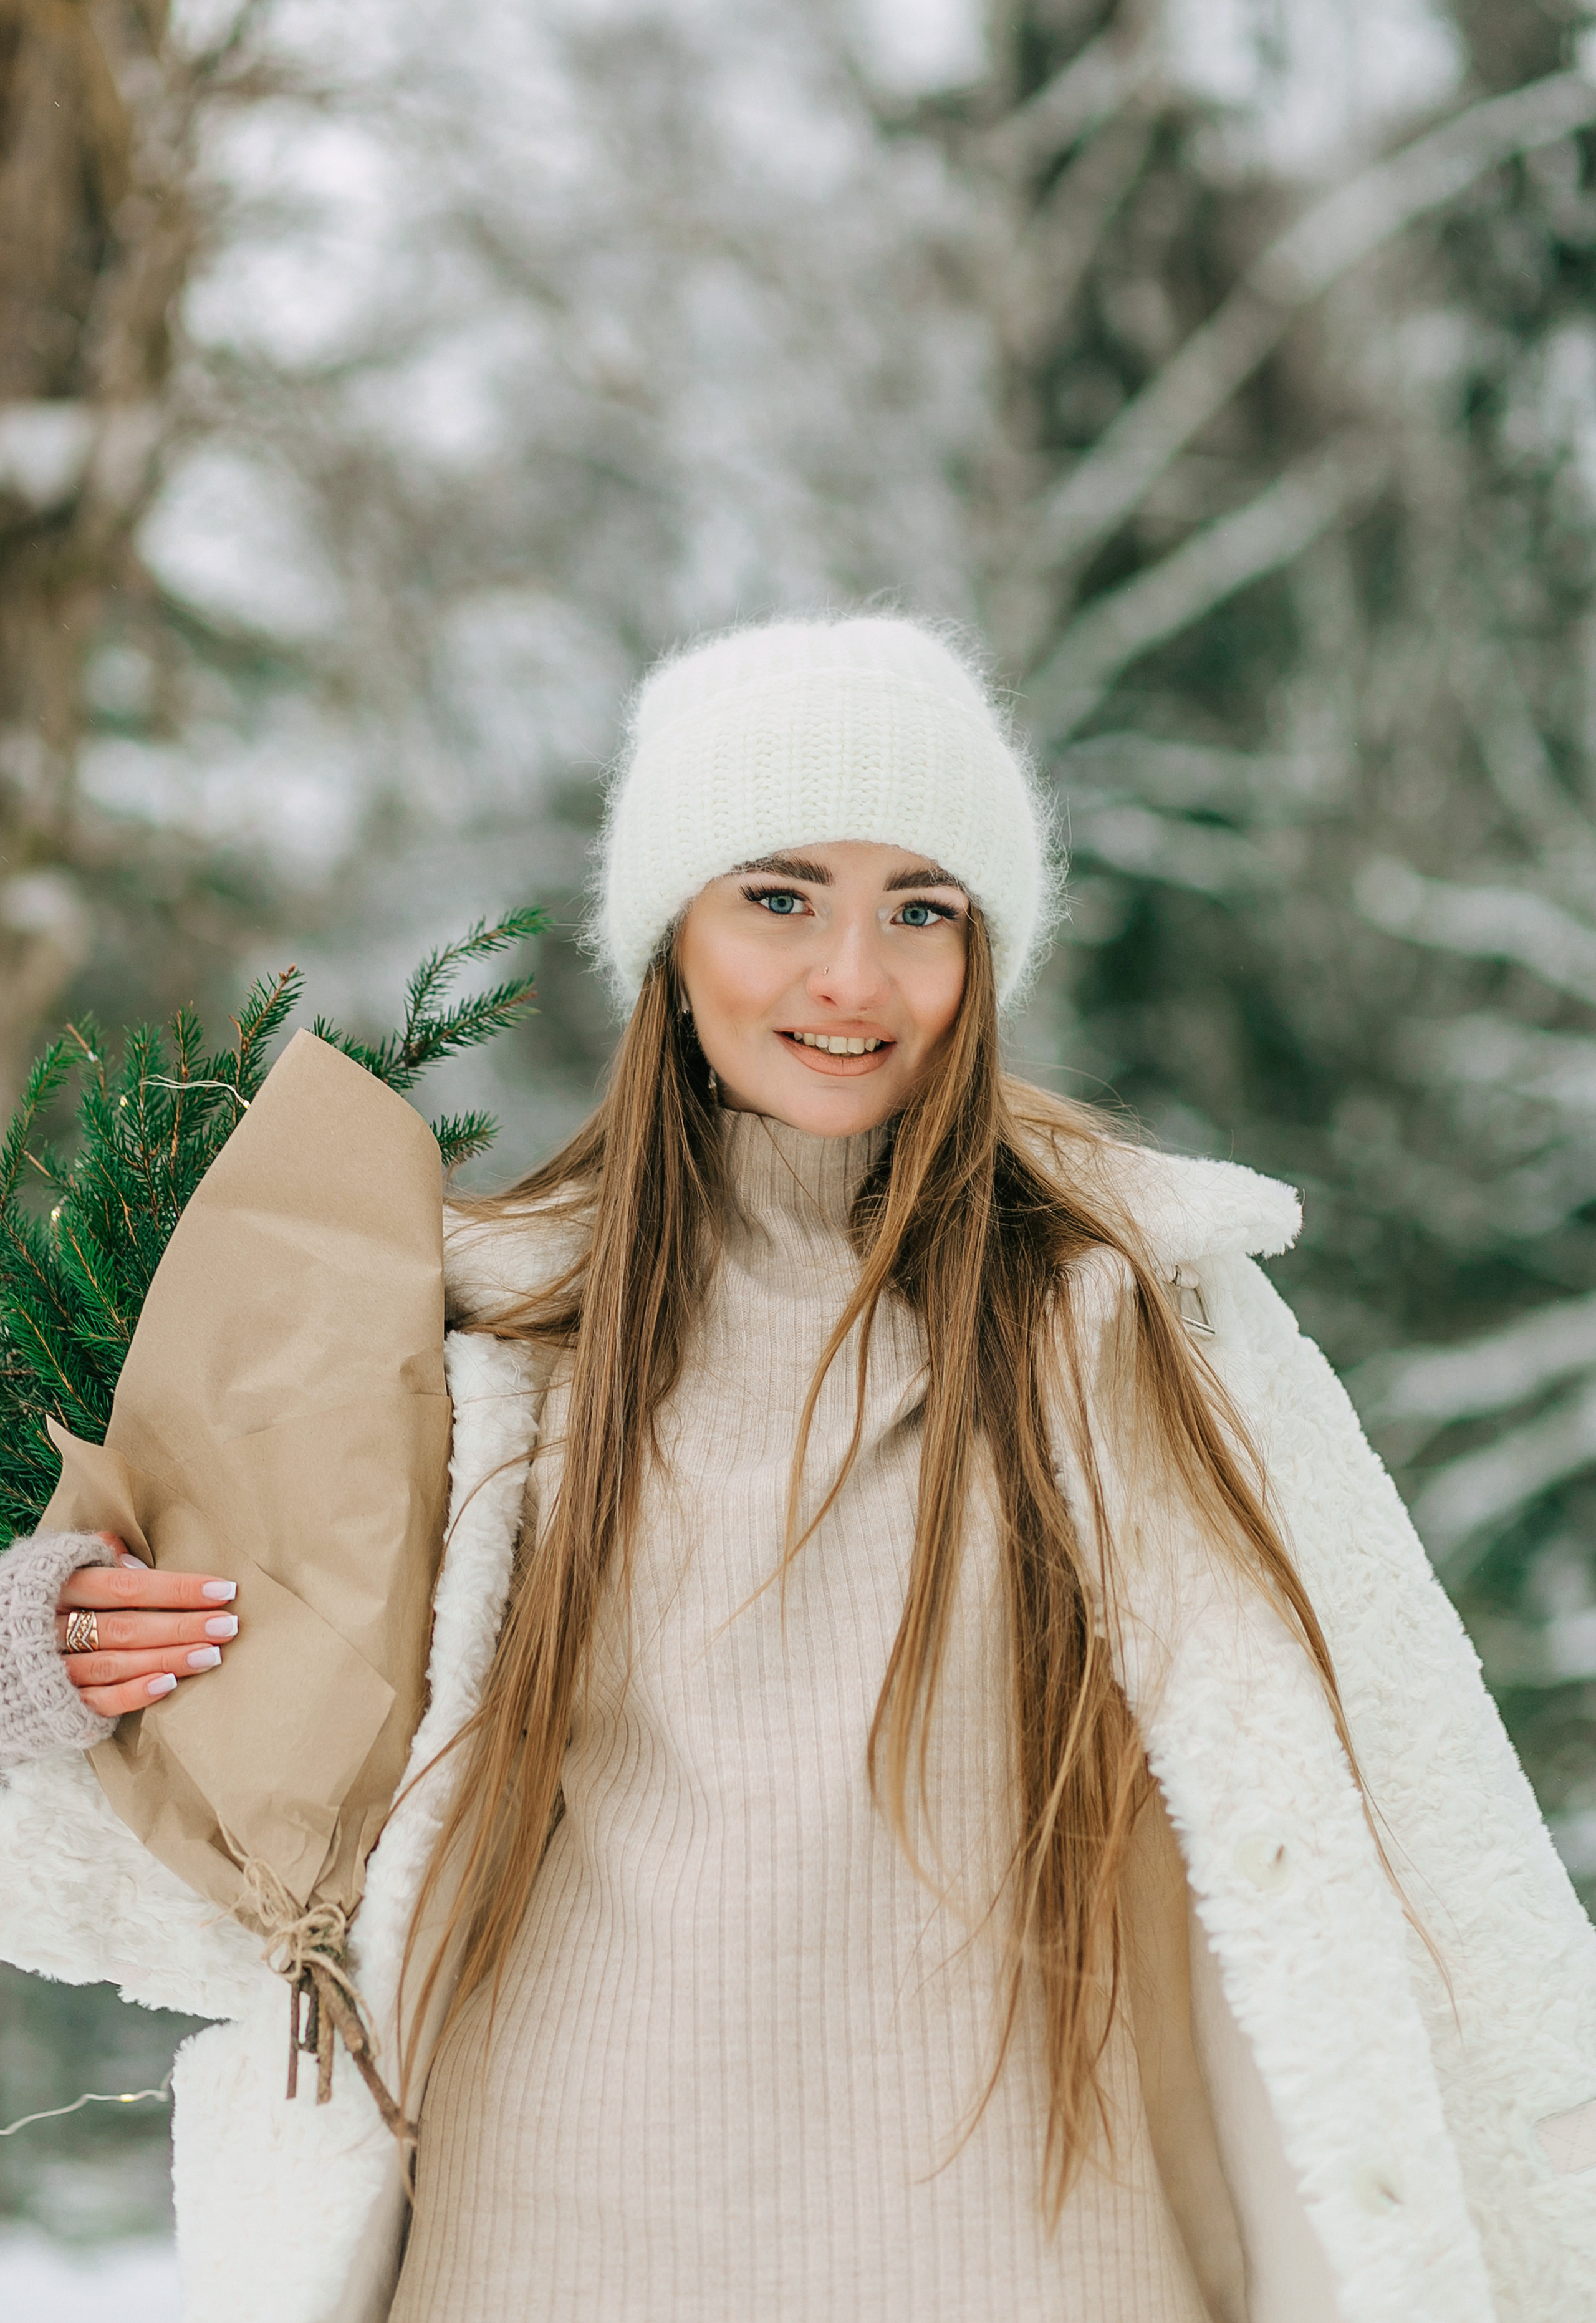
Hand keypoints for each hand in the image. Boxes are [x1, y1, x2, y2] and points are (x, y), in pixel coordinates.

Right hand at [56, 1537, 239, 1719]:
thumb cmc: (18, 1603)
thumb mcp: (41, 1570)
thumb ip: (84, 1559)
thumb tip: (126, 1553)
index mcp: (53, 1587)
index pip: (125, 1586)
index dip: (176, 1588)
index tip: (223, 1588)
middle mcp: (50, 1627)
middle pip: (126, 1626)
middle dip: (182, 1625)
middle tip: (228, 1624)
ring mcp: (47, 1669)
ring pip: (115, 1663)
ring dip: (168, 1658)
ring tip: (213, 1655)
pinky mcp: (49, 1705)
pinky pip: (94, 1701)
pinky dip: (132, 1694)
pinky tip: (167, 1686)